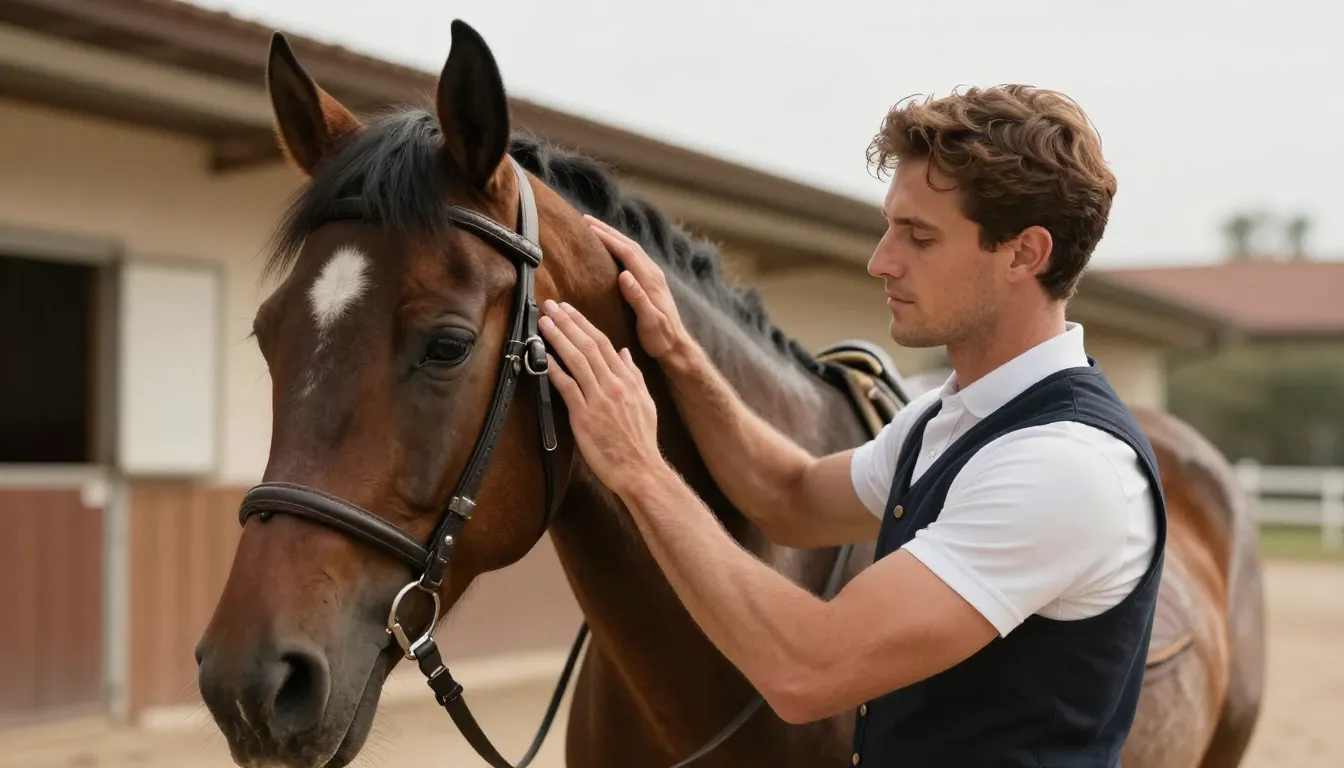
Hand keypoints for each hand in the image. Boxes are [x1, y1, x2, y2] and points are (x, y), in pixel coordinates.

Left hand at [539, 298, 663, 494]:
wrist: (640, 468)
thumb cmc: (641, 439)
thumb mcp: (645, 401)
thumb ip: (634, 375)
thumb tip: (624, 352)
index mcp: (627, 380)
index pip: (603, 343)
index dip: (583, 323)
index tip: (569, 310)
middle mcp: (613, 385)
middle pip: (588, 346)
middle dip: (567, 322)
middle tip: (550, 306)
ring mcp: (598, 400)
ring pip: (576, 361)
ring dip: (558, 338)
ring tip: (544, 322)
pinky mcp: (584, 417)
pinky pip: (567, 388)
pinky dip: (554, 370)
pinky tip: (542, 357)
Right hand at [584, 214, 693, 363]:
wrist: (676, 346)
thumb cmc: (660, 337)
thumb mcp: (649, 321)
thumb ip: (638, 297)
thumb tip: (624, 275)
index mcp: (650, 280)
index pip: (626, 251)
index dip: (607, 238)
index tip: (588, 228)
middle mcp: (653, 273)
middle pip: (628, 244)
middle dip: (607, 230)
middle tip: (585, 220)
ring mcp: (653, 276)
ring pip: (631, 248)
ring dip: (613, 236)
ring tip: (594, 228)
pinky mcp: (651, 281)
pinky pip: (633, 256)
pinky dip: (619, 246)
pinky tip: (611, 247)